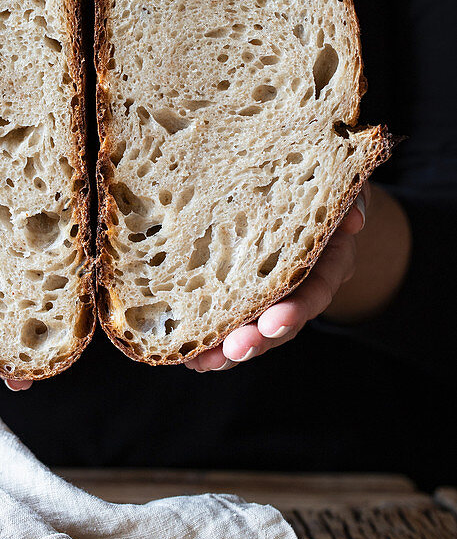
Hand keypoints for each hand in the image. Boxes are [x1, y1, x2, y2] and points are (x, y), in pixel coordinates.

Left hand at [185, 186, 368, 372]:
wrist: (295, 180)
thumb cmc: (314, 177)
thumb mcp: (336, 179)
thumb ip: (350, 196)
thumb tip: (353, 219)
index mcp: (326, 258)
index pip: (315, 289)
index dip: (297, 309)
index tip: (273, 323)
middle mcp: (298, 281)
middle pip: (281, 319)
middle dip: (258, 339)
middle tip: (235, 350)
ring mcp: (268, 289)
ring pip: (253, 327)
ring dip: (228, 349)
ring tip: (202, 362)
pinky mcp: (238, 287)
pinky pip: (227, 317)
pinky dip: (208, 337)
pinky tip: (186, 353)